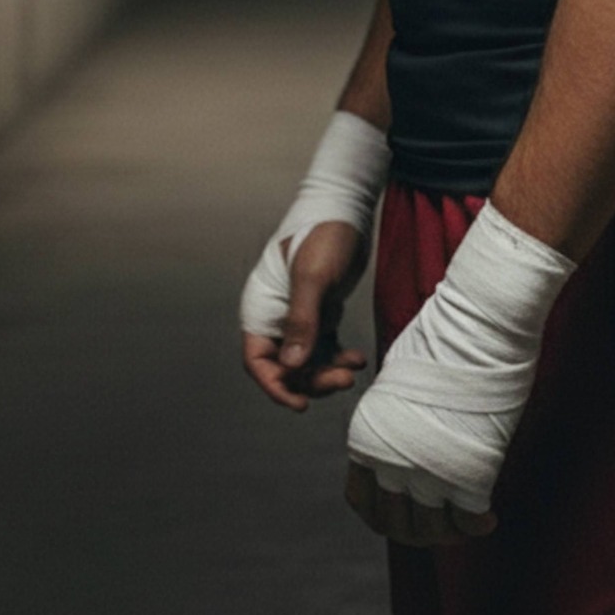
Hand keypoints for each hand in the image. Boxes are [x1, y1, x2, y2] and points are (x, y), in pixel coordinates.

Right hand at [241, 219, 369, 412]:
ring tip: (352, 369)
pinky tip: (357, 358)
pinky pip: (324, 347)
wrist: (347, 210)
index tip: (299, 403)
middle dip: (312, 380)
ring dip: (327, 371)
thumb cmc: (323, 235)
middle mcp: (275, 315)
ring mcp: (297, 315)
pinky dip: (338, 357)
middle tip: (342, 381)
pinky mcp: (319, 312)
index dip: (275, 385)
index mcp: (261, 307)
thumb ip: (302, 320)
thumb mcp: (312, 276)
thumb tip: (294, 366)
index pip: (258, 359)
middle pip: (286, 366)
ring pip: (307, 360)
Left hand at [341, 200, 574, 541]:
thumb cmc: (441, 344)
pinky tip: (487, 519)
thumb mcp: (396, 387)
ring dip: (447, 531)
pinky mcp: (466, 476)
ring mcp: (427, 473)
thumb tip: (404, 442)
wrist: (476, 329)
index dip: (382, 514)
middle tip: (439, 522)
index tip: (404, 512)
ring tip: (466, 519)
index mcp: (366, 438)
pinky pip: (467, 521)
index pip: (361, 502)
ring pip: (430, 530)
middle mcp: (390, 462)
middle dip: (415, 529)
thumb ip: (392, 424)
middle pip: (394, 524)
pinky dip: (476, 526)